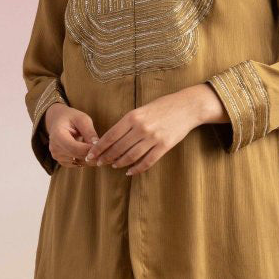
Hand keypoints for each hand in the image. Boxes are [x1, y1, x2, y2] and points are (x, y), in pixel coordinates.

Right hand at [44, 103, 100, 168]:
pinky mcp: (62, 161)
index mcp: (58, 136)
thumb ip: (89, 131)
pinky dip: (88, 160)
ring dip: (93, 159)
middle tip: (110, 153)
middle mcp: (55, 149)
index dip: (91, 150)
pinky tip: (96, 154)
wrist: (58, 121)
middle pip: (78, 157)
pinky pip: (78, 164)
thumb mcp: (81, 119)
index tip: (106, 148)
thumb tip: (97, 144)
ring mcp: (58, 157)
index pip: (76, 148)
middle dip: (95, 155)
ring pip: (80, 162)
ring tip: (105, 153)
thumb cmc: (71, 118)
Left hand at [86, 84, 223, 175]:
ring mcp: (153, 138)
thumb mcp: (142, 109)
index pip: (110, 136)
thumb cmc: (163, 106)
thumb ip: (128, 122)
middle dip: (106, 157)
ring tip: (114, 165)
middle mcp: (141, 128)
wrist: (187, 106)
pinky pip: (147, 161)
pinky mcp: (164, 146)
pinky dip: (137, 169)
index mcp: (133, 116)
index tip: (91, 155)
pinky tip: (130, 172)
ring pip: (131, 156)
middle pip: (118, 148)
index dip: (99, 148)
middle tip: (99, 163)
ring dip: (120, 163)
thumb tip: (112, 137)